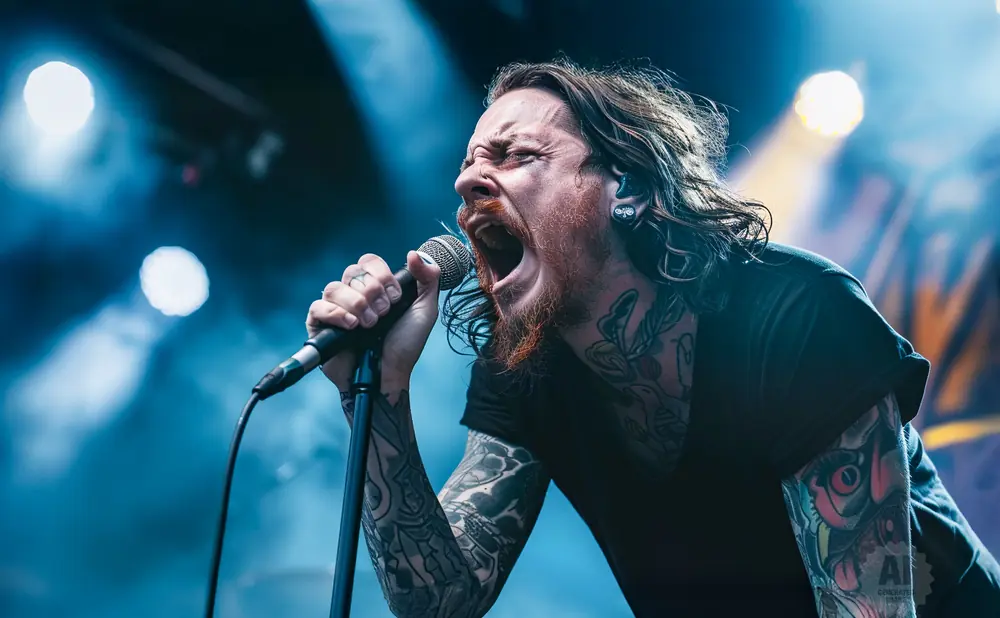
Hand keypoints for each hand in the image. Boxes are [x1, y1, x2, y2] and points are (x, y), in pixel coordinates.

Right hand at [306, 251, 440, 390]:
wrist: (389, 375)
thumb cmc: (405, 346)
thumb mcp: (424, 310)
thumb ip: (427, 279)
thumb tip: (414, 253)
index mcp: (375, 287)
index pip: (369, 261)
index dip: (382, 275)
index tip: (395, 298)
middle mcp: (353, 294)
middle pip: (352, 271)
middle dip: (373, 293)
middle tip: (383, 315)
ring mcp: (335, 309)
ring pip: (334, 287)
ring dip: (357, 305)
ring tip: (369, 325)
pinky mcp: (319, 325)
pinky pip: (318, 306)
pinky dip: (336, 314)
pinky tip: (352, 326)